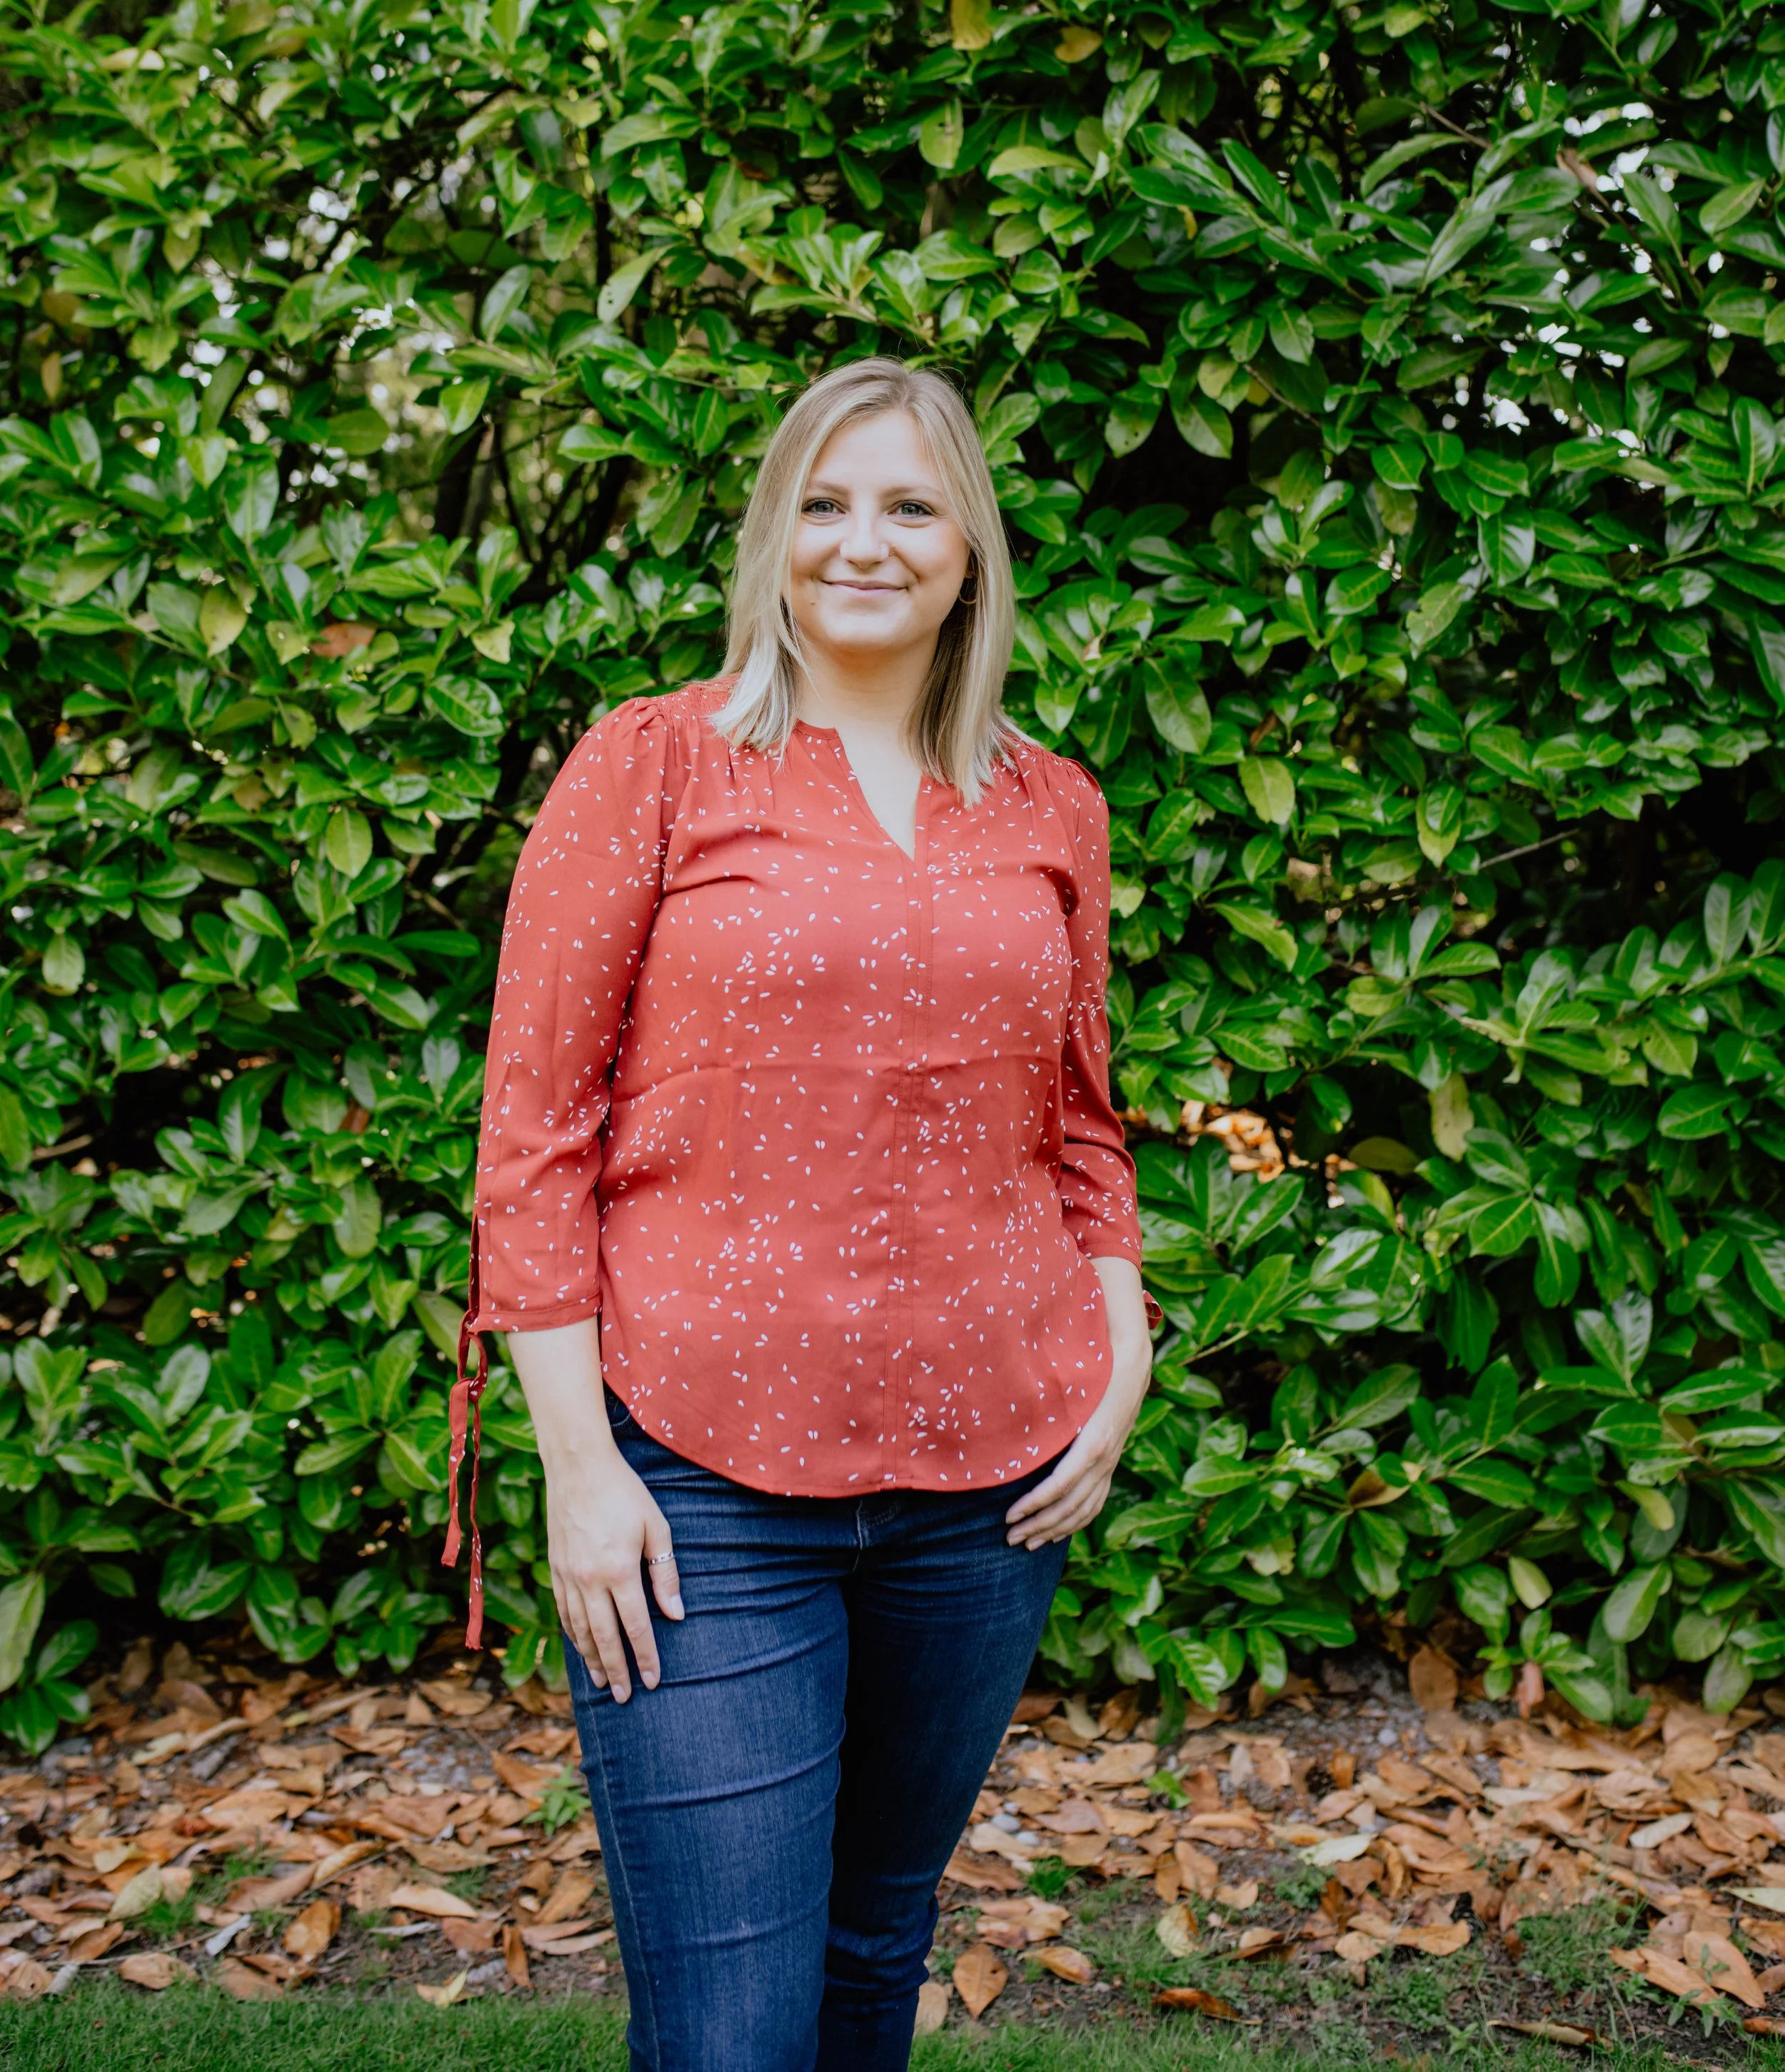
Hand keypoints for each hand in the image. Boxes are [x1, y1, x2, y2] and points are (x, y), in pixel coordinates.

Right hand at [543, 1445, 683, 1701]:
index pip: (635, 1627)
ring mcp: (568, 1576)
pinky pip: (564, 1612)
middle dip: (617, 1670)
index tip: (653, 1680)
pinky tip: (581, 1647)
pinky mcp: (555, 1568)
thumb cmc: (624, 1493)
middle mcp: (589, 1580)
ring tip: (604, 1682)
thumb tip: (676, 1614)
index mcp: (619, 1571)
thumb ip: (665, 1573)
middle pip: (604, 1638)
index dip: (646, 1656)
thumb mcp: (656, 1527)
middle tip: (627, 1697)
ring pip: (580, 1630)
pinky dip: (573, 1635)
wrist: (578, 1466)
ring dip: (593, 1659)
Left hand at [1005, 1258, 1154, 1549]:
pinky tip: (1056, 1533)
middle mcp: (1104, 1460)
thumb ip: (1043, 1403)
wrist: (1131, 1367)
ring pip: (1084, 1511)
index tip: (1008, 1516)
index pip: (1060, 1485)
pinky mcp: (1111, 1466)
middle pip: (1070, 1506)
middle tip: (1008, 1538)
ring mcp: (1110, 1465)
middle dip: (1038, 1524)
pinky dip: (1075, 1523)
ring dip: (1054, 1530)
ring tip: (1027, 1543)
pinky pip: (1095, 1504)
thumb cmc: (1092, 1371)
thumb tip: (999, 1406)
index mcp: (1091, 1442)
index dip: (1035, 1504)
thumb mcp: (1068, 1386)